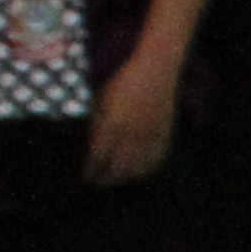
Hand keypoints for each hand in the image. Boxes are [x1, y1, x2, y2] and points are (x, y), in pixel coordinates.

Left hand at [84, 53, 182, 186]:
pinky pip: (157, 159)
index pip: (99, 156)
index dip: (91, 169)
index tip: (85, 176)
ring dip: (124, 176)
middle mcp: (133, 133)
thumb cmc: (124, 79)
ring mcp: (151, 135)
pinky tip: (138, 172)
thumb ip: (96, 122)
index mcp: (113, 122)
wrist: (157, 68)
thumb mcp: (102, 97)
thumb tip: (90, 144)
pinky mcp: (165, 134)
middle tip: (97, 182)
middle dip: (106, 178)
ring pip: (138, 166)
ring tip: (115, 179)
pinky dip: (146, 169)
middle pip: (118, 166)